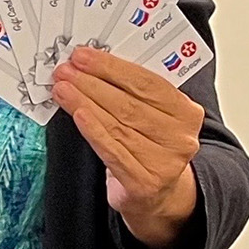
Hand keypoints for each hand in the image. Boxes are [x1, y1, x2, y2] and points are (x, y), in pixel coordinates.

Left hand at [52, 45, 203, 245]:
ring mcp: (165, 162)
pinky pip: (112, 151)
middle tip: (64, 71)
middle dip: (92, 83)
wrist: (156, 193)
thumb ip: (132, 92)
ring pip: (117, 125)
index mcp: (186, 113)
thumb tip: (91, 65)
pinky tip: (77, 114)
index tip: (82, 56)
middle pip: (129, 104)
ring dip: (84, 103)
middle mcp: (181, 138)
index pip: (147, 83)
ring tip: (61, 89)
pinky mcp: (144, 183)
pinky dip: (93, 131)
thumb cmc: (147, 145)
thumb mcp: (151, 115)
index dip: (112, 67)